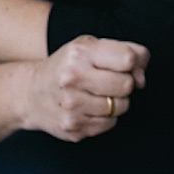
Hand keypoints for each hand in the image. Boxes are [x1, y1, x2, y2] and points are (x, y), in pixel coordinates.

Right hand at [23, 35, 147, 141]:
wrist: (31, 93)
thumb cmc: (68, 66)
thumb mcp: (91, 46)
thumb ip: (126, 51)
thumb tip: (142, 79)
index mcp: (79, 53)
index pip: (128, 59)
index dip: (133, 64)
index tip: (123, 66)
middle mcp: (72, 78)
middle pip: (126, 85)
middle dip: (123, 84)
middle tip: (107, 82)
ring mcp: (71, 105)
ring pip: (121, 107)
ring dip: (115, 102)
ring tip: (96, 95)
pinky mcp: (73, 127)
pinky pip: (109, 123)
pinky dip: (105, 117)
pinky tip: (88, 108)